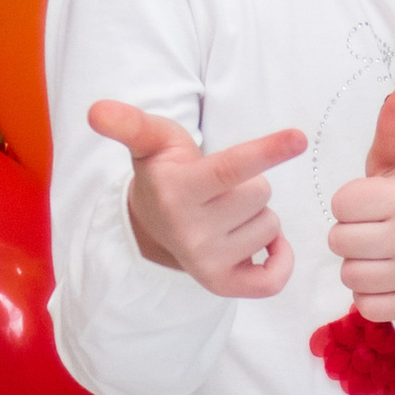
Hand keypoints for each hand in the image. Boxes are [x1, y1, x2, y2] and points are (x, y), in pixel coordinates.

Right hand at [87, 101, 306, 296]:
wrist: (153, 227)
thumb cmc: (165, 173)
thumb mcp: (150, 141)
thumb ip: (129, 123)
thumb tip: (95, 110)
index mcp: (177, 190)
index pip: (231, 168)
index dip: (267, 151)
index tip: (299, 138)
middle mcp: (190, 231)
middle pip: (261, 194)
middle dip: (249, 185)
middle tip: (220, 189)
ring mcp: (206, 262)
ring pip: (270, 225)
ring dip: (257, 215)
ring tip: (226, 213)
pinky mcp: (223, 285)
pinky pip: (274, 277)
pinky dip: (279, 257)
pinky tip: (262, 243)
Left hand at [330, 82, 394, 322]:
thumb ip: (391, 125)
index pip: (340, 206)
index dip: (350, 204)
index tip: (372, 203)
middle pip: (338, 242)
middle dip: (350, 235)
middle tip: (375, 229)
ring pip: (349, 276)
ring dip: (358, 265)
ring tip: (380, 253)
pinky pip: (365, 305)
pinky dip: (370, 294)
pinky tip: (387, 276)